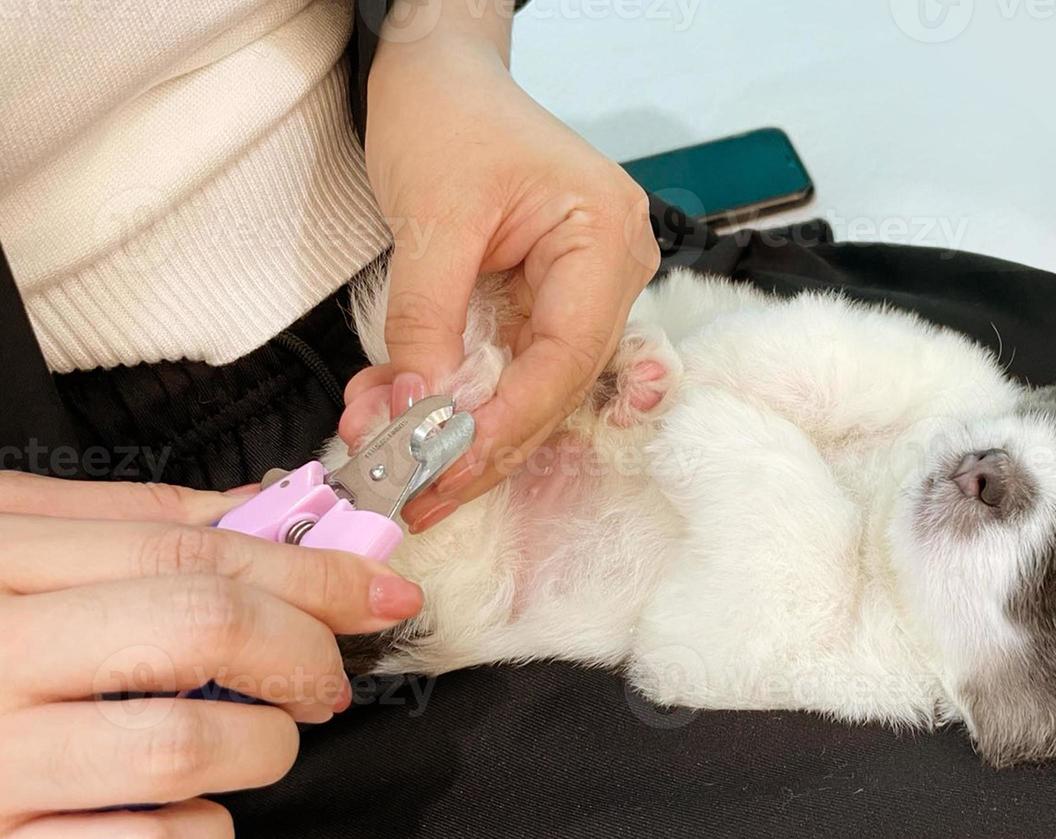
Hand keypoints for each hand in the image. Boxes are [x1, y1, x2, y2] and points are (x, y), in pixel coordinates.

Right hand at [0, 472, 422, 838]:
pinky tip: (187, 815)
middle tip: (323, 676)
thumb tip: (259, 510)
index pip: (184, 550)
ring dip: (262, 748)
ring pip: (187, 746)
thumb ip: (118, 525)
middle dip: (301, 651)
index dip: (307, 568)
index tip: (375, 588)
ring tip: (252, 744)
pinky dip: (202, 836)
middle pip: (199, 628)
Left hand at [343, 22, 658, 531]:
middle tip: (414, 489)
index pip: (567, 357)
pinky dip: (450, 392)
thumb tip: (418, 409)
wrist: (439, 69)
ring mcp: (579, 291)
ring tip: (384, 451)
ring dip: (455, 425)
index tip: (449, 466)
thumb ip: (427, 319)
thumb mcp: (430, 216)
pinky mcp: (541, 301)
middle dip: (478, 440)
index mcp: (604, 238)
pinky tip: (394, 409)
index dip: (510, 422)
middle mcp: (609, 273)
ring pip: (525, 386)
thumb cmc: (448, 115)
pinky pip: (502, 364)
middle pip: (553, 386)